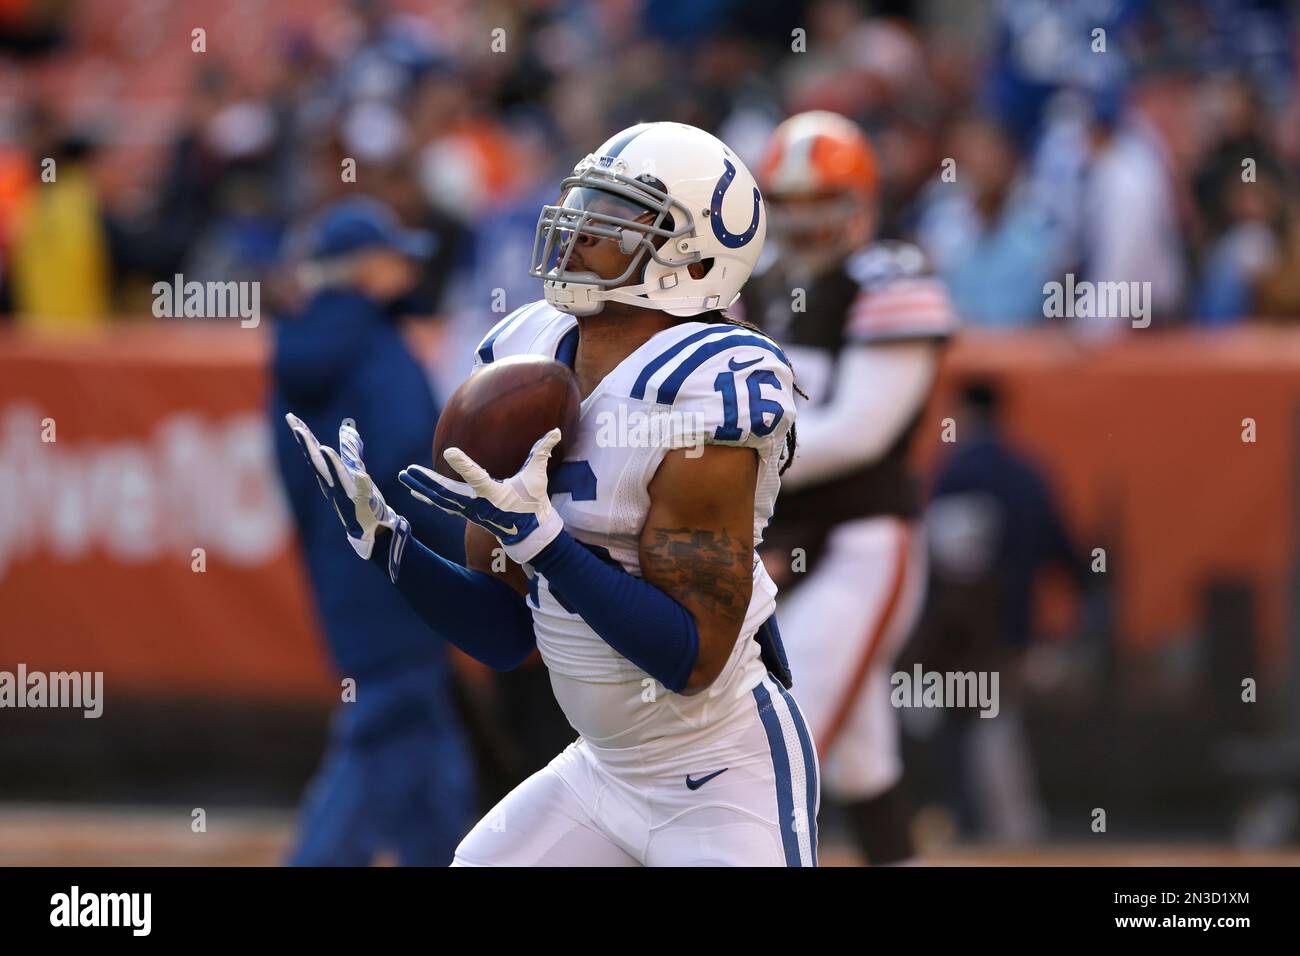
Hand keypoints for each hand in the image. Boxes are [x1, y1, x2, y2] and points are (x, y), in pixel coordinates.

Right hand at [284, 413, 407, 568]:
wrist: (370, 525)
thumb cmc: (360, 498)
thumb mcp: (355, 469)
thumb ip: (350, 450)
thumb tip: (347, 429)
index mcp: (329, 475)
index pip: (313, 451)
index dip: (303, 435)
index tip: (292, 418)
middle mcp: (332, 484)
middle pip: (317, 462)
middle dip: (308, 445)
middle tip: (297, 428)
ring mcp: (345, 494)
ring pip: (336, 477)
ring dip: (331, 464)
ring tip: (324, 448)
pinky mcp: (360, 502)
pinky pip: (360, 491)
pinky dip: (359, 483)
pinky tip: (361, 474)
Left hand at [399, 428, 563, 563]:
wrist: (529, 532)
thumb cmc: (533, 502)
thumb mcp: (538, 477)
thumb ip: (542, 452)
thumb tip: (556, 431)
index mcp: (495, 495)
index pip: (477, 478)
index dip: (463, 465)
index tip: (449, 452)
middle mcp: (477, 505)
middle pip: (445, 493)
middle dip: (425, 482)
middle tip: (407, 470)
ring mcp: (468, 511)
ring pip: (439, 499)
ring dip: (420, 488)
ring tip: (403, 476)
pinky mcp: (465, 513)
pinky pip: (442, 505)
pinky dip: (428, 498)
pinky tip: (415, 491)